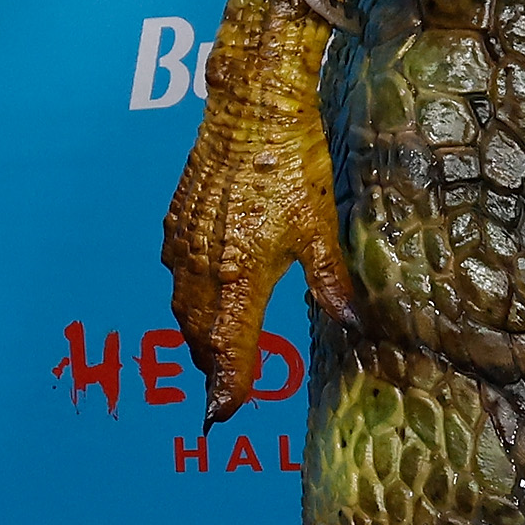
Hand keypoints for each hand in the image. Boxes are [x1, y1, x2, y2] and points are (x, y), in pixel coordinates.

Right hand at [162, 0, 356, 422]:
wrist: (249, 110)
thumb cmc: (289, 165)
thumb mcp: (319, 228)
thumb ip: (330, 282)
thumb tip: (351, 322)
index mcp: (239, 276)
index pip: (228, 348)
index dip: (227, 384)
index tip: (223, 414)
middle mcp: (203, 266)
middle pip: (199, 335)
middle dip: (212, 364)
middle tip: (225, 388)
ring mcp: (182, 244)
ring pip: (182, 307)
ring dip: (196, 334)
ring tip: (212, 352)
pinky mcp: (175, 221)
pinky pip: (174, 274)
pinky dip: (186, 296)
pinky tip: (201, 294)